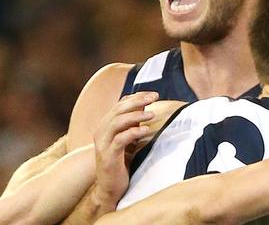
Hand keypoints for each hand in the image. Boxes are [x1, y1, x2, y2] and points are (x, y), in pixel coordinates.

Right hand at [92, 92, 157, 212]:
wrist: (110, 188)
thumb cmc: (122, 162)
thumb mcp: (128, 139)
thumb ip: (133, 123)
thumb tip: (146, 105)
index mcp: (105, 126)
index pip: (120, 104)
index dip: (136, 97)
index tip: (153, 94)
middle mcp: (101, 132)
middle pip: (118, 110)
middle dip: (137, 101)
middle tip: (155, 97)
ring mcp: (103, 145)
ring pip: (116, 122)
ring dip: (135, 116)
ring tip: (152, 114)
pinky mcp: (107, 157)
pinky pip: (119, 140)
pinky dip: (133, 133)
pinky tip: (146, 130)